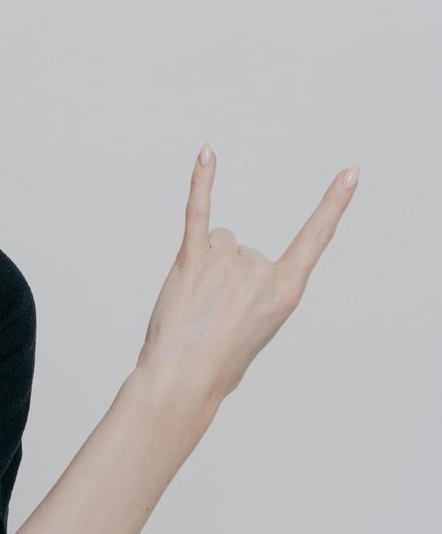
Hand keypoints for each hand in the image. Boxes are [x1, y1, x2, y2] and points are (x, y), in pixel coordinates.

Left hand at [135, 143, 358, 412]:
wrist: (183, 379)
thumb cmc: (217, 361)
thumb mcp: (255, 327)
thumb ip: (252, 287)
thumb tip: (228, 251)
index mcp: (286, 289)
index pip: (315, 238)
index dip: (333, 204)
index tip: (350, 173)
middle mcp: (261, 270)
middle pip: (242, 250)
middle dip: (223, 280)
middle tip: (211, 316)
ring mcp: (227, 262)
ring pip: (217, 242)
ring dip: (202, 266)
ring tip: (193, 303)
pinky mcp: (192, 258)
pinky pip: (199, 211)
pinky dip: (202, 181)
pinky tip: (208, 153)